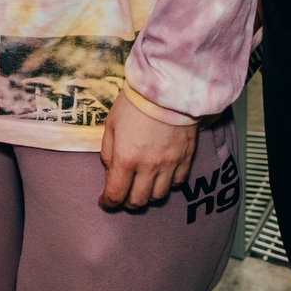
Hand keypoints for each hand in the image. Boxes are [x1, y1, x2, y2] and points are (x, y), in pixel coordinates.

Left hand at [98, 93, 196, 210]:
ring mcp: (169, 164)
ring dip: (148, 195)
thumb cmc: (134, 103)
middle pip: (138, 201)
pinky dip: (167, 184)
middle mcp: (148, 166)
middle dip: (126, 202)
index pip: (115, 194)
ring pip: (159, 196)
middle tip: (123, 195)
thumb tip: (110, 170)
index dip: (108, 202)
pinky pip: (177, 182)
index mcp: (126, 158)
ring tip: (142, 186)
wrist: (167, 87)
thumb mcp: (111, 124)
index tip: (105, 202)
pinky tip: (161, 176)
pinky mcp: (185, 157)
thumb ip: (108, 151)